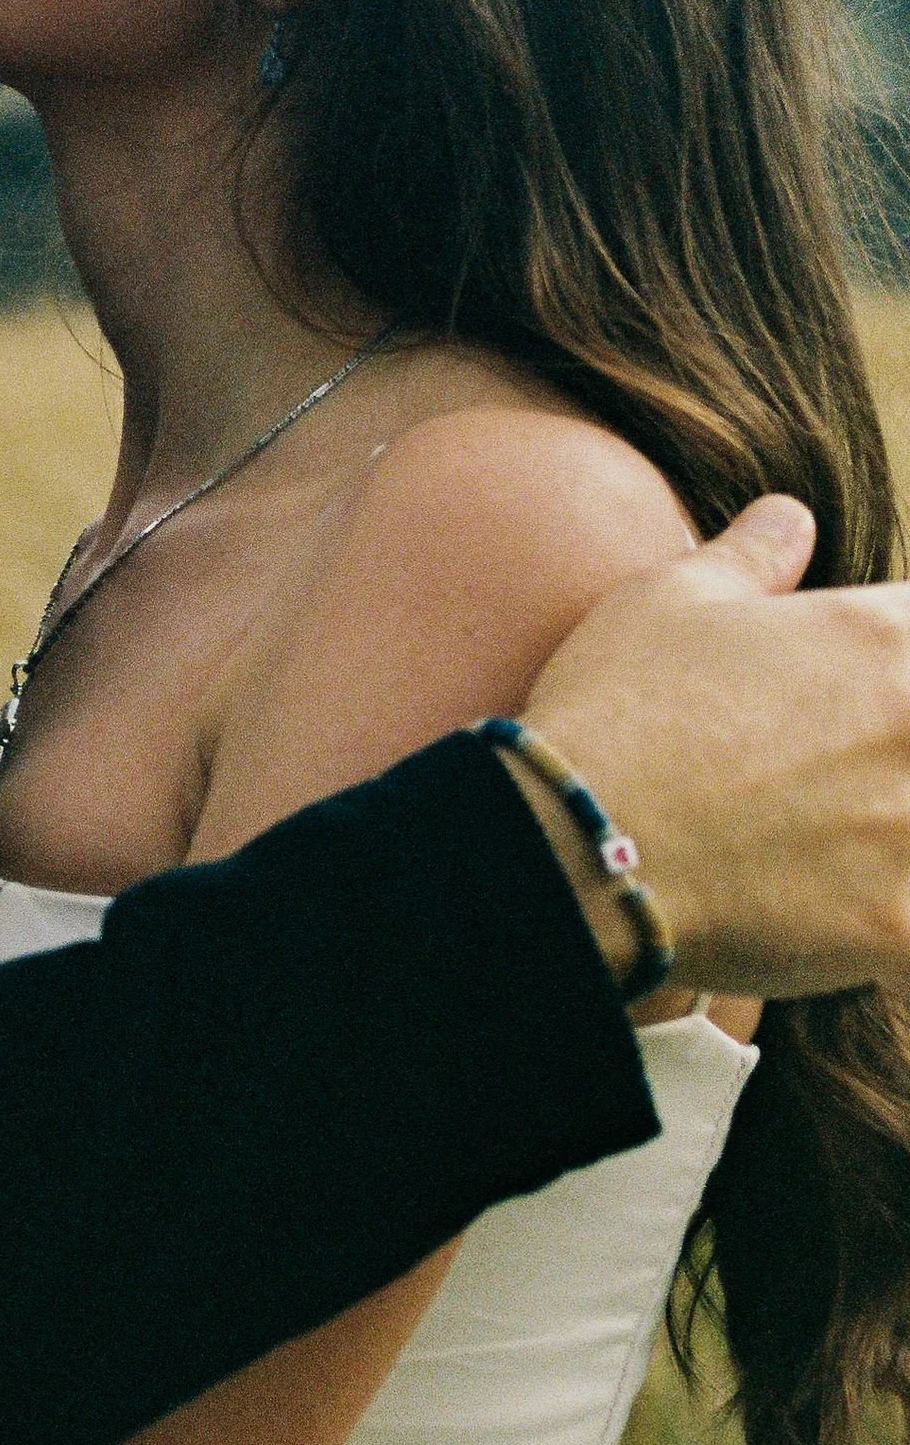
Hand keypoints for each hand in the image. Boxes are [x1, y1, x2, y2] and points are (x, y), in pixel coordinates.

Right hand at [525, 496, 909, 997]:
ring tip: (832, 840)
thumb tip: (790, 519)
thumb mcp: (670, 601)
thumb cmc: (614, 711)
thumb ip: (751, 556)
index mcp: (885, 637)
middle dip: (895, 755)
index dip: (896, 663)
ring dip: (898, 834)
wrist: (567, 843)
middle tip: (825, 778)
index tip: (856, 701)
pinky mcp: (899, 925)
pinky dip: (890, 921)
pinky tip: (844, 918)